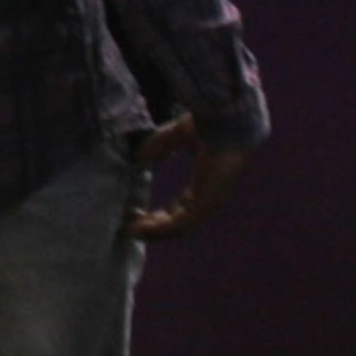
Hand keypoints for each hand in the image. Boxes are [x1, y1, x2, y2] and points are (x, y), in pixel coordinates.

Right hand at [127, 112, 248, 239]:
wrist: (224, 124)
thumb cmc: (207, 127)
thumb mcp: (174, 137)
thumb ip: (158, 146)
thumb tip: (139, 156)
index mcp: (205, 183)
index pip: (183, 206)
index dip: (162, 214)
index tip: (142, 214)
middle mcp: (208, 197)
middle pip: (179, 222)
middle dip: (155, 226)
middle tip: (133, 226)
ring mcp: (207, 203)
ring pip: (177, 227)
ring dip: (153, 231)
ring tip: (131, 231)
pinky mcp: (204, 205)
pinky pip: (178, 225)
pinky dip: (157, 229)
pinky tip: (139, 228)